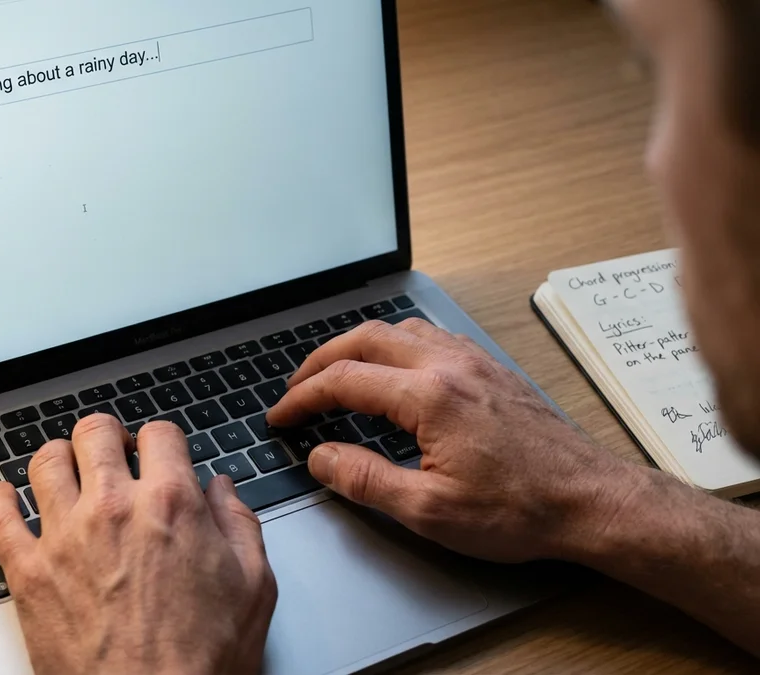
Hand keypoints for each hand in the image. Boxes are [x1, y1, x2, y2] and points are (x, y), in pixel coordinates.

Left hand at [0, 414, 277, 674]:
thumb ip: (240, 524)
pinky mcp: (28, 572)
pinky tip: (6, 496)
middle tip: (112, 452)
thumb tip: (222, 489)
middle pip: (95, 432)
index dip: (162, 440)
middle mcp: (113, 509)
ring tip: (65, 467)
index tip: (159, 452)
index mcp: (170, 504)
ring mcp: (64, 537)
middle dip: (107, 436)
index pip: (159, 434)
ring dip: (57, 458)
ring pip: (44, 462)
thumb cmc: (201, 662)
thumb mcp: (253, 587)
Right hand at [267, 319, 642, 563]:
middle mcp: (450, 365)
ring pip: (400, 329)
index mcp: (429, 396)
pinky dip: (396, 345)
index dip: (302, 398)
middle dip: (320, 361)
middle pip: (365, 339)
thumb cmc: (520, 511)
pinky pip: (432, 337)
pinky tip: (394, 370)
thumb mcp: (429, 511)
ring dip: (358, 347)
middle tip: (296, 389)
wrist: (592, 501)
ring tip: (336, 375)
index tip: (280, 417)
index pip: (344, 381)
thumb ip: (365, 480)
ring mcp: (474, 361)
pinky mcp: (492, 369)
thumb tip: (321, 457)